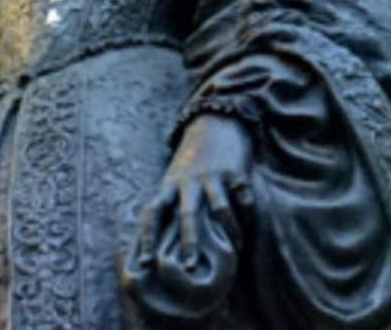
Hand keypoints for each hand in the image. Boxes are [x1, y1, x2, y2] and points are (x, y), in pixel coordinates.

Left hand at [124, 114, 253, 321]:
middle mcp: (188, 182)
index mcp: (169, 186)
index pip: (152, 212)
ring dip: (228, 232)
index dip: (146, 237)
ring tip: (234, 252)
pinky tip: (247, 230)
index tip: (143, 263)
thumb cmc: (192, 165)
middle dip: (188, 241)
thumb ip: (169, 208)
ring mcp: (213, 176)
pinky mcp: (235, 172)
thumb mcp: (174, 181)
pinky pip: (243, 201)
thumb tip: (158, 248)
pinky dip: (246, 217)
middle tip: (189, 266)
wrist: (217, 124)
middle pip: (187, 214)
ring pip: (220, 209)